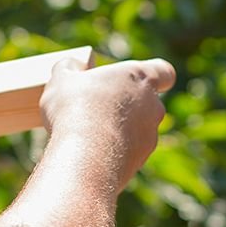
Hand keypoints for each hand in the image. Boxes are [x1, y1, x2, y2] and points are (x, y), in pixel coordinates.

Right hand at [40, 56, 175, 190]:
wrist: (86, 159)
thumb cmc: (76, 111)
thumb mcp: (61, 80)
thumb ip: (68, 68)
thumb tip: (71, 66)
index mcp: (139, 78)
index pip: (164, 71)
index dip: (155, 75)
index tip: (135, 79)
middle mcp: (153, 106)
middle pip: (148, 102)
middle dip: (126, 105)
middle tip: (96, 107)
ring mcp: (150, 136)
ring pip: (138, 129)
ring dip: (119, 130)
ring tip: (87, 134)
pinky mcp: (141, 160)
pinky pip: (129, 152)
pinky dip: (114, 152)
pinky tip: (90, 154)